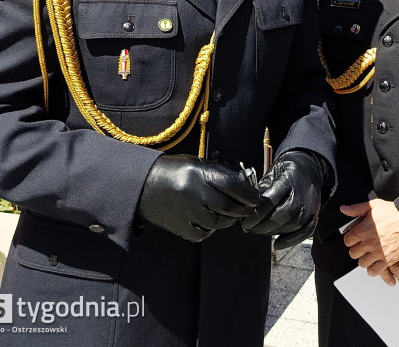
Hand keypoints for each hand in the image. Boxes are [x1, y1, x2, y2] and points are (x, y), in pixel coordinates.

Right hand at [137, 154, 259, 242]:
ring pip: (217, 222)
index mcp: (199, 174)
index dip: (248, 193)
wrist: (143, 184)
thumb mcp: (197, 164)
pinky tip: (211, 223)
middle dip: (242, 209)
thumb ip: (219, 174)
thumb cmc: (174, 171)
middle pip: (227, 207)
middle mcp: (193, 193)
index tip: (255, 197)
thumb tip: (242, 186)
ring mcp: (185, 211)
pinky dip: (211, 230)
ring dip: (229, 220)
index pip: (232, 185)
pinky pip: (202, 234)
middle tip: (248, 209)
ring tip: (232, 215)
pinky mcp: (178, 226)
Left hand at [242, 150, 324, 248]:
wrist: (309, 167)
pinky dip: (292, 240)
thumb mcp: (271, 173)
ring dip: (274, 232)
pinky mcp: (315, 213)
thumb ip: (261, 190)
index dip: (257, 214)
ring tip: (260, 232)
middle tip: (249, 229)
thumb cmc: (286, 171)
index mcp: (288, 180)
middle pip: (284, 214)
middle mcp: (301, 193)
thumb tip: (247, 209)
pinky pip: (306, 231)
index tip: (245, 221)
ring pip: (294, 224)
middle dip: (263, 226)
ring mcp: (310, 204)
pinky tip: (277, 244)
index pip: (271, 200)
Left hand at [339, 199, 398, 276]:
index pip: (348, 241)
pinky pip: (374, 271)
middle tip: (361, 248)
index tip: (354, 239)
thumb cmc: (393, 212)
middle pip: (353, 253)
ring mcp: (379, 252)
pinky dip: (372, 270)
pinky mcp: (388, 259)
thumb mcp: (373, 205)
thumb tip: (343, 209)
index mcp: (364, 229)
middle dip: (356, 250)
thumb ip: (356, 208)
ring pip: (362, 263)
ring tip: (368, 255)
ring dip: (364, 260)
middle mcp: (369, 242)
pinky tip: (374, 265)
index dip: (350, 240)